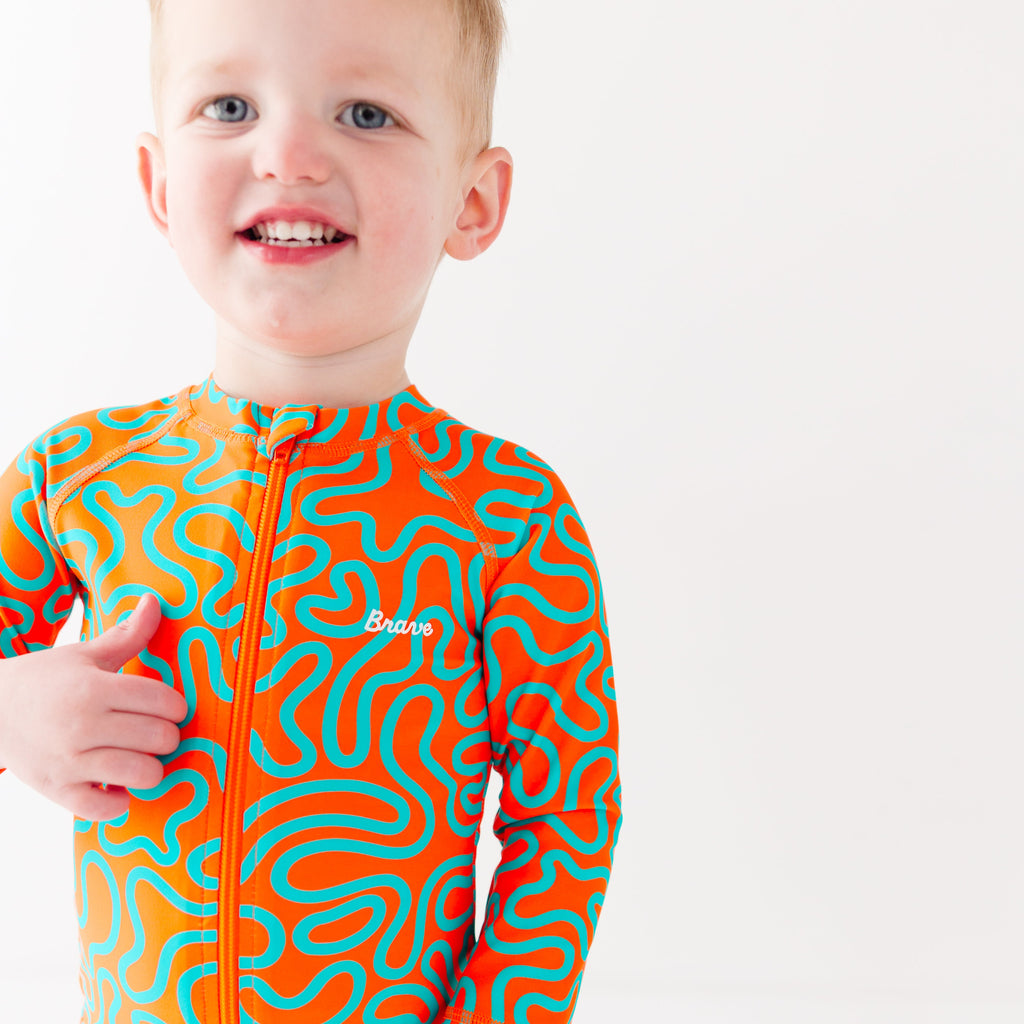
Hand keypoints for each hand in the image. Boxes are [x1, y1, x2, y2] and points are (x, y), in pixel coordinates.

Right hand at [0, 592, 188, 820]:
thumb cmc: (46, 679)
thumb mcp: (85, 654)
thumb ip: (128, 635)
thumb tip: (154, 601)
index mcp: (94, 687)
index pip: (162, 700)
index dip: (176, 706)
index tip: (169, 708)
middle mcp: (82, 724)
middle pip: (160, 738)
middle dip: (168, 736)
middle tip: (156, 733)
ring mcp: (69, 761)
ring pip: (142, 774)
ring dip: (152, 769)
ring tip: (143, 759)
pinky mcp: (56, 790)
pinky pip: (105, 810)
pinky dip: (120, 802)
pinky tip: (118, 787)